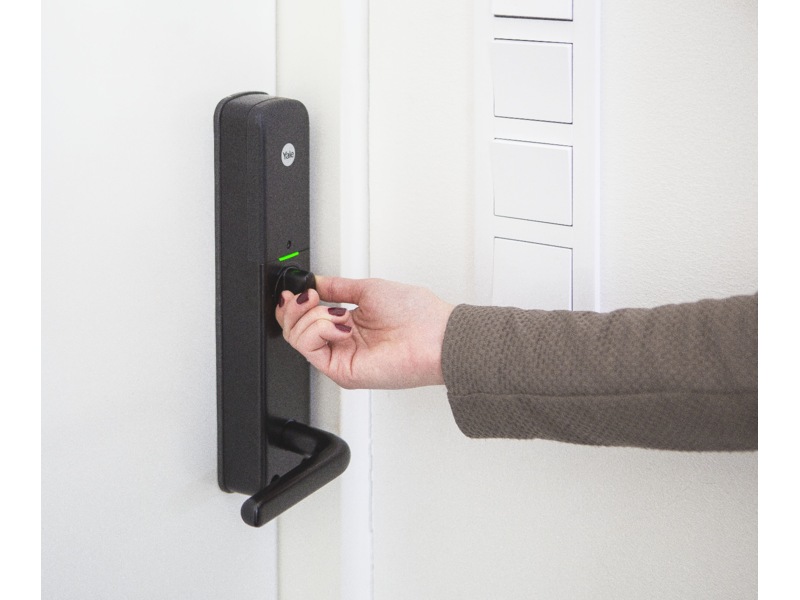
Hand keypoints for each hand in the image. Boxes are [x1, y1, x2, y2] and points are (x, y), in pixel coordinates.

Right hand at [275, 276, 454, 388]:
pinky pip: (310, 348)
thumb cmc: (416, 314)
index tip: (296, 290)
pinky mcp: (341, 372)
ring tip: (339, 314)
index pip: (305, 319)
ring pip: (297, 337)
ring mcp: (340, 357)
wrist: (436, 335)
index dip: (293, 303)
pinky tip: (341, 324)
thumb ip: (336, 287)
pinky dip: (319, 329)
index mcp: (347, 324)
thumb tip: (313, 281)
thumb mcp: (368, 289)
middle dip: (297, 307)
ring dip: (312, 316)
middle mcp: (341, 342)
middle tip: (312, 297)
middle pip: (295, 328)